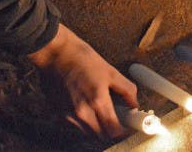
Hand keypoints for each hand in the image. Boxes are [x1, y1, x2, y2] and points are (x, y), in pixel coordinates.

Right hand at [28, 23, 137, 139]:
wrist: (56, 53)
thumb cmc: (82, 59)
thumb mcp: (111, 72)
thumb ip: (126, 91)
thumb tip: (135, 104)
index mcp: (97, 101)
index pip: (113, 132)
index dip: (124, 134)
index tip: (129, 129)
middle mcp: (82, 113)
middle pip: (101, 137)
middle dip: (112, 132)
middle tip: (119, 122)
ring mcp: (68, 115)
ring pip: (88, 133)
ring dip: (98, 129)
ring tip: (104, 114)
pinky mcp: (58, 113)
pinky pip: (76, 126)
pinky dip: (85, 123)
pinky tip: (89, 109)